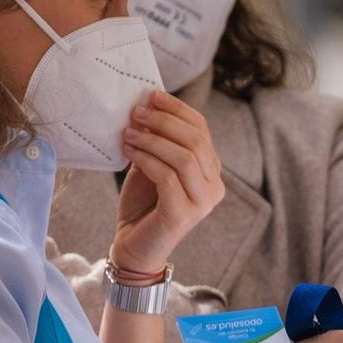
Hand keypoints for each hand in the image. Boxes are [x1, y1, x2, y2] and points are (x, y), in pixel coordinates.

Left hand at [111, 91, 223, 277]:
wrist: (133, 247)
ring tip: (128, 133)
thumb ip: (157, 142)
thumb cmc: (142, 205)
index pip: (202, 130)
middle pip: (196, 140)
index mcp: (211, 171)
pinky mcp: (183, 215)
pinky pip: (168, 177)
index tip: (151, 96)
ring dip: (153, 139)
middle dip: (164, 121)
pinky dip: (146, 159)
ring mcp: (202, 203)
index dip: (177, 109)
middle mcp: (214, 187)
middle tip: (136, 113)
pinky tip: (129, 151)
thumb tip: (146, 106)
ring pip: (184, 157)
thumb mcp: (152, 165)